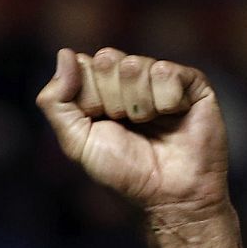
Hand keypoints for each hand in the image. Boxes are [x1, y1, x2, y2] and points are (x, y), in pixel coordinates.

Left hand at [36, 47, 229, 220]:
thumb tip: (64, 54)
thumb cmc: (123, 171)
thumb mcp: (77, 142)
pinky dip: (164, 102)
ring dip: (138, 105)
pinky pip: (166, 72)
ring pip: (134, 65)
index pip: (83, 64)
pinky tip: (173, 117)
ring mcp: (160, 77)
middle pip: (107, 59)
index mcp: (99, 87)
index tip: (100, 122)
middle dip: (111, 100)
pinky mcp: (191, 81)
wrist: (168, 193)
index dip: (88, 98)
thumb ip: (56, 101)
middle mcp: (129, 77)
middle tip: (125, 125)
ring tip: (149, 124)